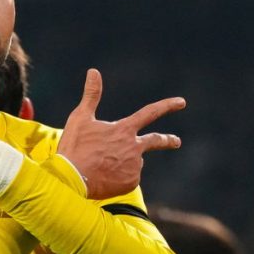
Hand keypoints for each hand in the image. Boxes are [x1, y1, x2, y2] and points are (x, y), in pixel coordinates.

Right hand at [57, 69, 184, 199]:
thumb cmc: (75, 147)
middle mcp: (134, 147)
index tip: (181, 102)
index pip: (150, 113)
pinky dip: (117, 179)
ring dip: (120, 163)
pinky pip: (127, 179)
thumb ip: (91, 95)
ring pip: (132, 163)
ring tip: (99, 167)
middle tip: (176, 142)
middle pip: (156, 141)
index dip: (166, 106)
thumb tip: (93, 71)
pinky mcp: (131, 182)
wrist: (71, 179)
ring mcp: (134, 166)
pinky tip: (103, 178)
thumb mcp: (80, 118)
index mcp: (124, 129)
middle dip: (168, 140)